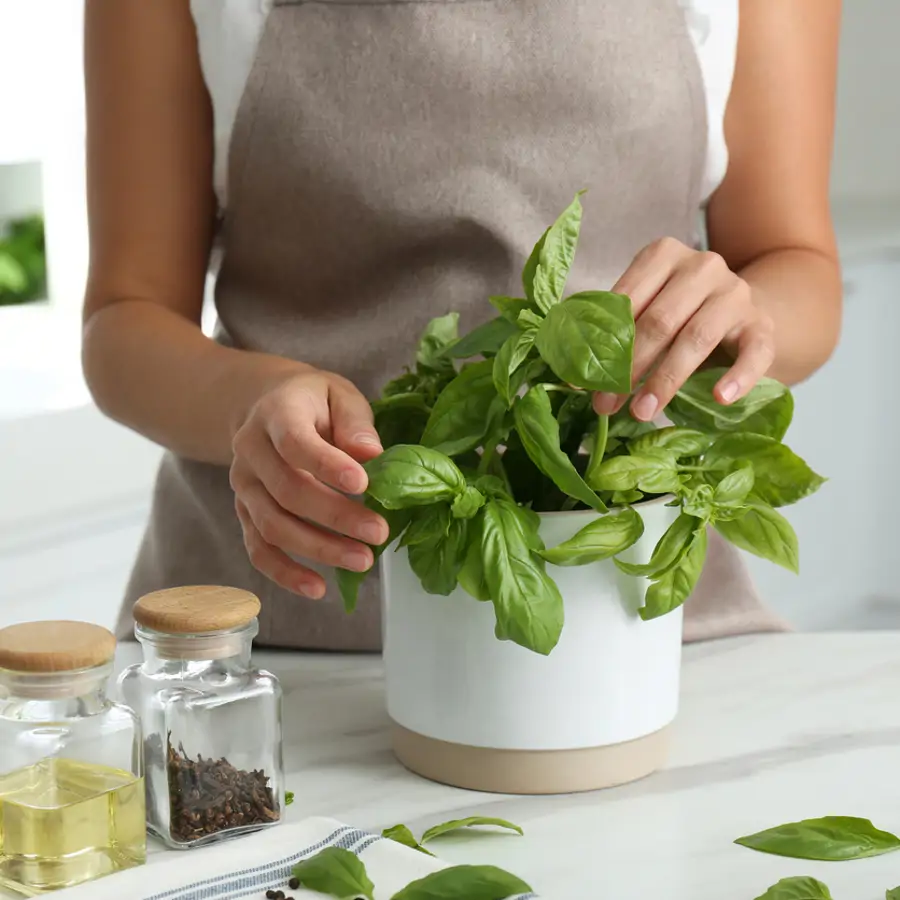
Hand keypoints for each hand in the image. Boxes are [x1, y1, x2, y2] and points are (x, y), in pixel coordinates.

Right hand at [230, 369, 388, 598]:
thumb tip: (371, 454)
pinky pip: (258, 548)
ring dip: (318, 549)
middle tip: (378, 533)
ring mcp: (244, 485)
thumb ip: (355, 422)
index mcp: (276, 413)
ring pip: (273, 525)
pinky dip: (285, 573)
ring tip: (362, 560)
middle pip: (287, 491)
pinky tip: (317, 588)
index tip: (363, 485)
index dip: (327, 466)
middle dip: (336, 517)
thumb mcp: (339, 395)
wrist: (266, 405)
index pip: (295, 442)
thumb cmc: (314, 402)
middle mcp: (251, 451)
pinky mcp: (244, 512)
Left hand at [593, 238, 774, 419]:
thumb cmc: (680, 312)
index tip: (581, 380)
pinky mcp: (762, 325)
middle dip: (628, 367)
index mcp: (663, 255)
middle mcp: (702, 266)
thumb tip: (574, 371)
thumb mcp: (647, 307)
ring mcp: (736, 294)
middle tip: (605, 404)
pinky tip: (719, 397)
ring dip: (666, 379)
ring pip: (697, 338)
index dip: (601, 343)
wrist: (743, 310)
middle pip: (659, 320)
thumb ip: (616, 328)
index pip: (627, 300)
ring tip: (642, 412)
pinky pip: (753, 352)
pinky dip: (738, 376)